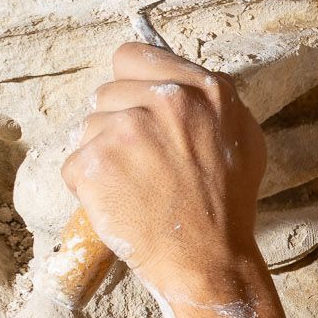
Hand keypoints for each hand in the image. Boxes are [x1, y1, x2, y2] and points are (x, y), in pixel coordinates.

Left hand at [63, 42, 267, 295]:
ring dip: (102, 154)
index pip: (131, 56)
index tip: (138, 110)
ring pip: (87, 127)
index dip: (131, 85)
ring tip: (134, 185)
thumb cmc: (227, 206)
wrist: (210, 261)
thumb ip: (211, 101)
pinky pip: (73, 162)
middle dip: (118, 124)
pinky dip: (88, 185)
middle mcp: (166, 101)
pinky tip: (118, 201)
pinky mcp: (93, 163)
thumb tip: (176, 81)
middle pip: (106, 92)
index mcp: (204, 89)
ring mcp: (126, 130)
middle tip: (144, 162)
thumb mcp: (243, 137)